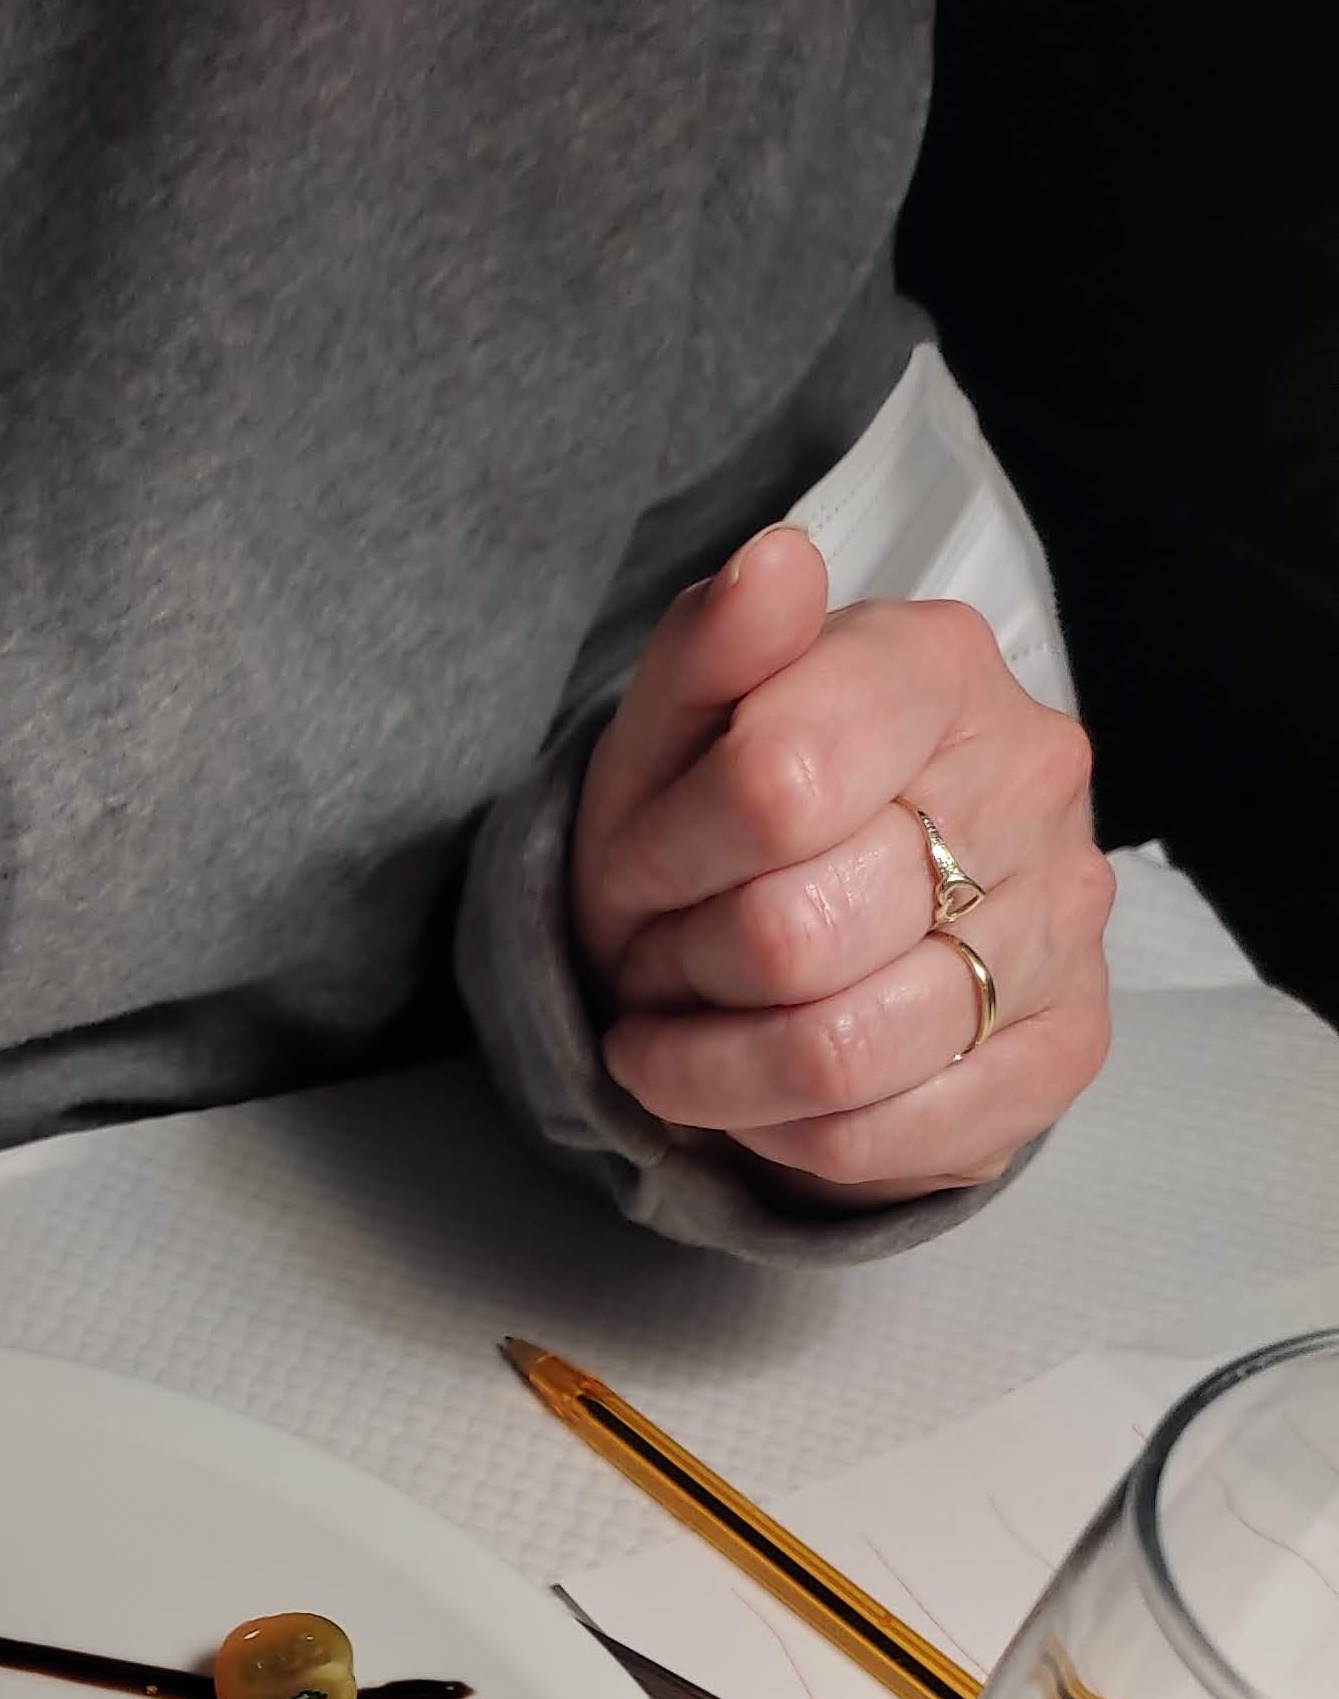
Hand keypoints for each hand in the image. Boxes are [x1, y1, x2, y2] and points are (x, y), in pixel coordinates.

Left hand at [571, 525, 1111, 1202]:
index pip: (774, 786)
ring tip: (692, 1035)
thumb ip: (708, 646)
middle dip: (685, 968)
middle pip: (791, 936)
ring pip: (837, 1053)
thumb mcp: (673, 729)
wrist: (801, 929)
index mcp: (934, 666)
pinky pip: (888, 1137)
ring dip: (716, 1068)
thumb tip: (776, 562)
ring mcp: (1063, 916)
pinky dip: (784, 1134)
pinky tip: (756, 1095)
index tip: (633, 874)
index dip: (663, 858)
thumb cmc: (724, 821)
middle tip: (665, 960)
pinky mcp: (1064, 1044)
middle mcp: (1030, 778)